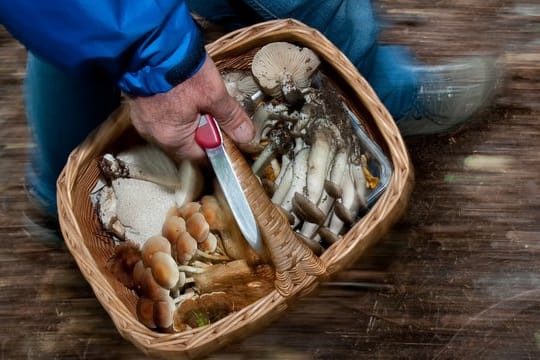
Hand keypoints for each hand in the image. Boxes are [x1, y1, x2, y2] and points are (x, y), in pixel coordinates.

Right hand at [128, 55, 254, 159]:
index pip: (201, 155)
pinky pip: (163, 116)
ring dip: (190, 117)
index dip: (218, 143)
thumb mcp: (213, 94)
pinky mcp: (140, 107)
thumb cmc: (180, 69)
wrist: (149, 43)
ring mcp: (144, 121)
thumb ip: (231, 118)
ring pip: (175, 128)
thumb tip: (246, 136)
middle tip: (212, 107)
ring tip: (197, 97)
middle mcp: (154, 135)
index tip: (226, 128)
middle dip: (204, 127)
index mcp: (172, 138)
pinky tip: (183, 93)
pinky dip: (175, 108)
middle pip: (187, 142)